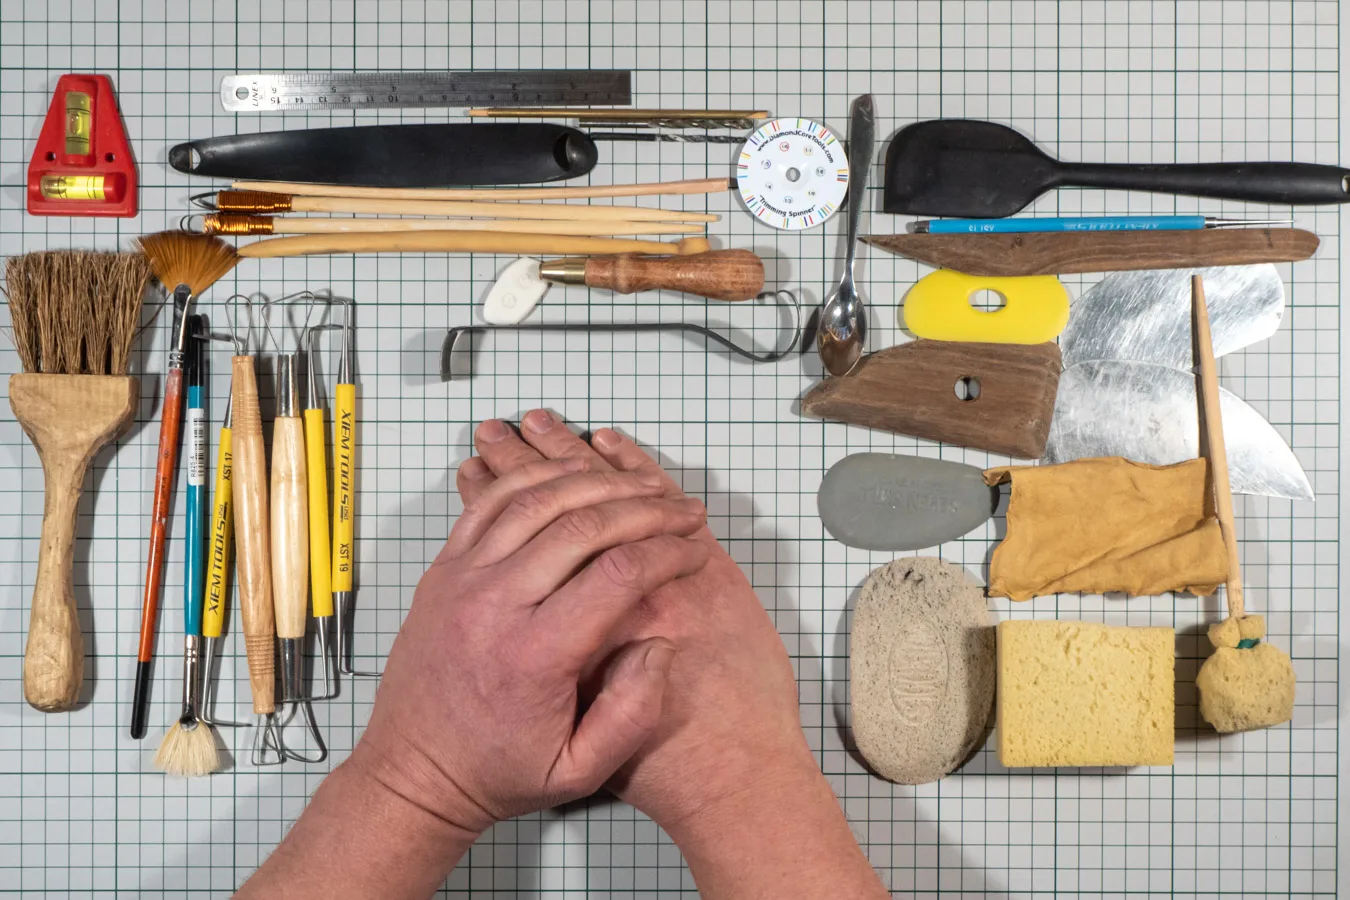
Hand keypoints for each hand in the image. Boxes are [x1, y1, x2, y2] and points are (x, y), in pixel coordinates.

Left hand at [457, 412, 813, 828]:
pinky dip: (538, 478)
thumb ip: (632, 714)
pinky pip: (492, 503)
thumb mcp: (579, 771)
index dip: (668, 553)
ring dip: (597, 483)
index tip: (697, 551)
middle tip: (684, 511)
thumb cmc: (498, 771)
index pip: (618, 575)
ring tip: (642, 486)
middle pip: (583, 526)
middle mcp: (494, 606)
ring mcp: (462, 579)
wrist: (413, 771)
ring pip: (537, 500)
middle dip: (646, 509)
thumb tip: (660, 644)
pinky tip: (575, 476)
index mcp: (535, 656)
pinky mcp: (443, 568)